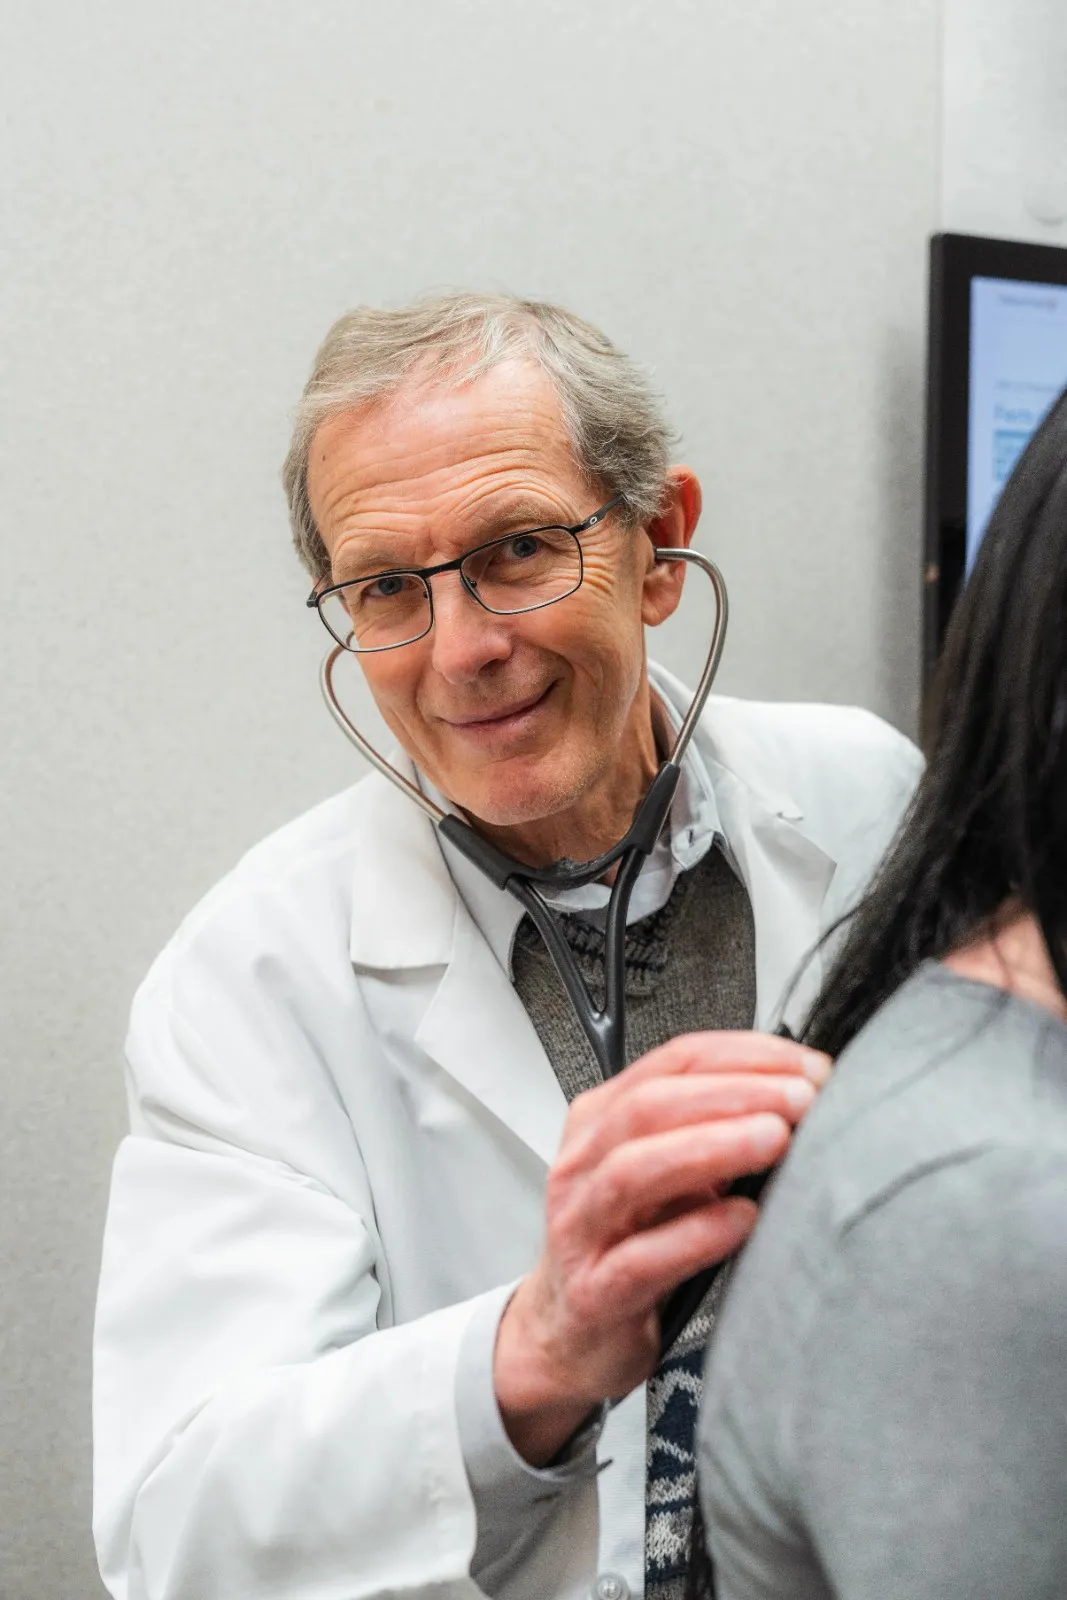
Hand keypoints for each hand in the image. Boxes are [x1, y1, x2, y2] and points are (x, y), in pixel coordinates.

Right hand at [494, 1030, 829, 1464]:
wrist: (571, 1335)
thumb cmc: (627, 1244)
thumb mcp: (665, 1175)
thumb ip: (711, 1134)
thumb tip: (800, 1102)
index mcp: (602, 1120)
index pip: (674, 1062)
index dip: (745, 1056)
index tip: (808, 1067)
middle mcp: (584, 1164)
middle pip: (651, 1105)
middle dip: (735, 1093)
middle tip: (802, 1099)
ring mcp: (581, 1227)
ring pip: (635, 1170)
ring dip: (713, 1147)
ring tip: (775, 1140)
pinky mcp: (593, 1292)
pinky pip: (640, 1258)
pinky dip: (696, 1234)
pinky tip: (743, 1220)